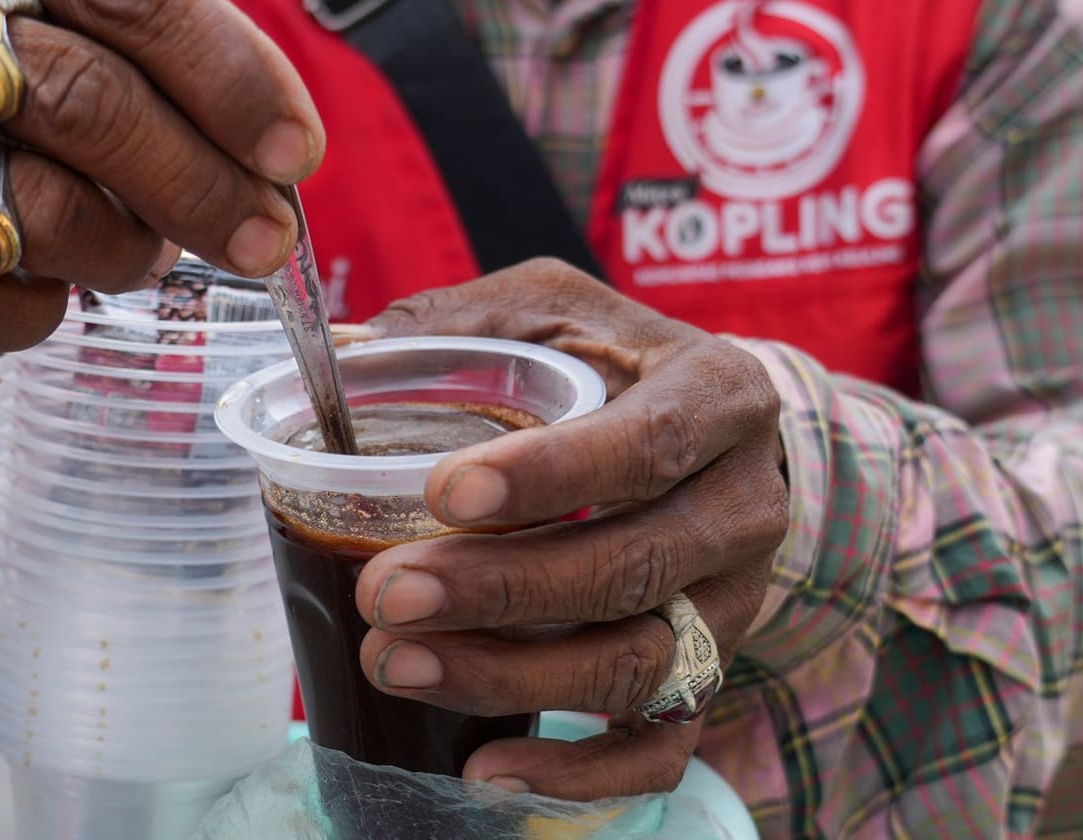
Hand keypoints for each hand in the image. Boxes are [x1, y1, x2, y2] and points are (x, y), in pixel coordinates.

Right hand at [0, 0, 323, 384]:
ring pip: (34, 206)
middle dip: (201, 182)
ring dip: (121, 250)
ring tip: (139, 254)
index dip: (231, 73)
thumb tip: (280, 158)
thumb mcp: (67, 38)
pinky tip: (41, 294)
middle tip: (264, 240)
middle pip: (88, 96)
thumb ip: (164, 67)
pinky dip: (32, 314)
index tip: (293, 152)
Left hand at [357, 259, 790, 799]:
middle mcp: (745, 504)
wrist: (717, 438)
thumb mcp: (553, 308)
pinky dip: (576, 774)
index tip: (442, 494)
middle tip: (387, 593)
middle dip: (502, 590)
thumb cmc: (614, 364)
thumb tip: (337, 355)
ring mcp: (735, 601)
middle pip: (635, 566)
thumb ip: (458, 324)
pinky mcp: (712, 673)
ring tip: (397, 663)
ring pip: (638, 662)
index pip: (647, 444)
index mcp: (718, 395)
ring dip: (510, 676)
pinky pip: (659, 748)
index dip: (550, 476)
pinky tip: (484, 767)